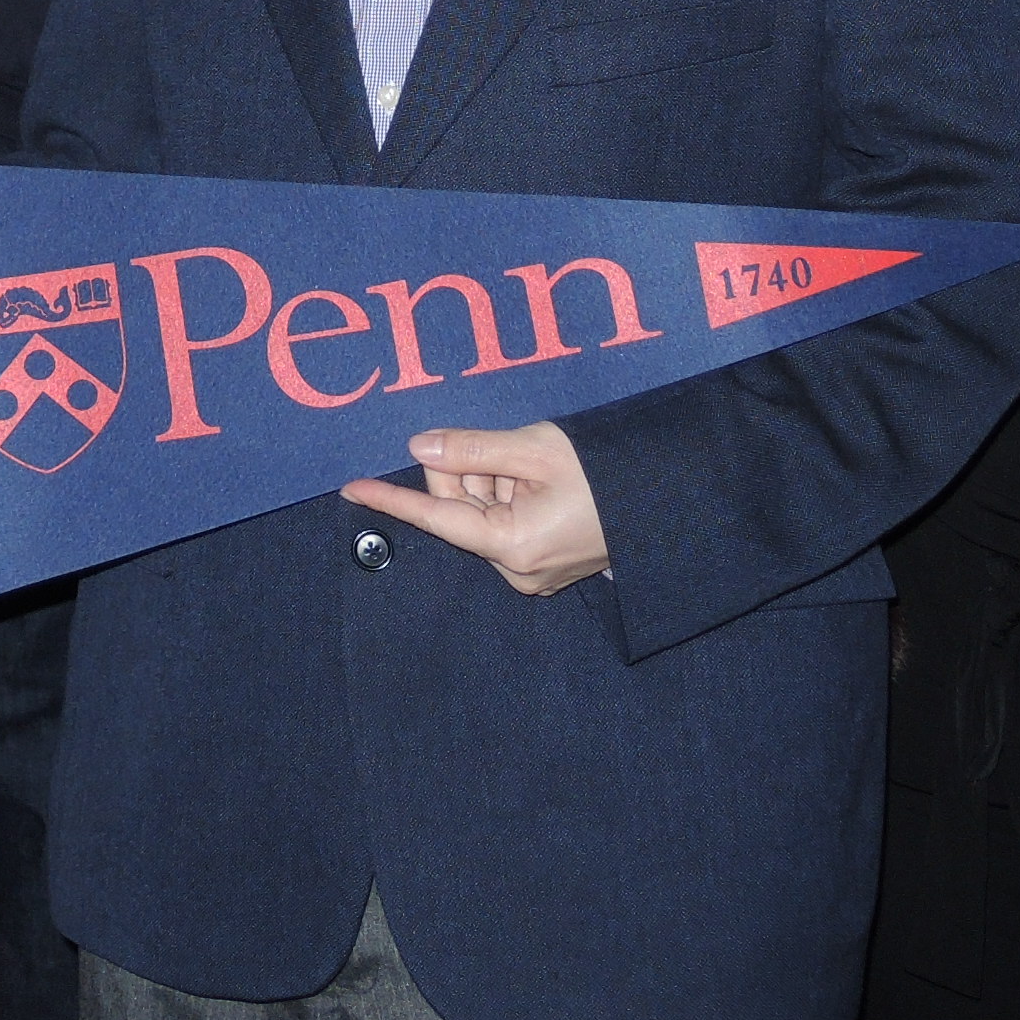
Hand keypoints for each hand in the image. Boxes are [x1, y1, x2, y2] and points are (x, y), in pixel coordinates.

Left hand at [341, 421, 609, 596]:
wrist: (669, 498)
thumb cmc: (608, 474)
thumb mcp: (536, 448)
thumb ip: (470, 449)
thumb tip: (419, 448)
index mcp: (511, 546)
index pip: (435, 517)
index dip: (391, 499)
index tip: (350, 489)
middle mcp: (516, 570)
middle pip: (459, 508)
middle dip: (472, 471)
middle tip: (513, 451)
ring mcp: (532, 572)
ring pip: (481, 512)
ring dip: (498, 480)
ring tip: (543, 469)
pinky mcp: (544, 565)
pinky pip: (506, 522)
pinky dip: (513, 494)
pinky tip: (547, 482)